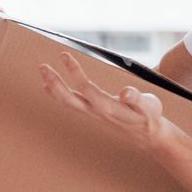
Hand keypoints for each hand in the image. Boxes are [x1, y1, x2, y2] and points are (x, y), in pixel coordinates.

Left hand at [40, 52, 173, 152]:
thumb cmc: (149, 116)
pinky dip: (59, 94)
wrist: (148, 136)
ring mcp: (92, 114)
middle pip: (69, 99)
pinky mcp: (92, 113)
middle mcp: (96, 112)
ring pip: (67, 102)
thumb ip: (137, 99)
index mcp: (109, 108)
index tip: (64, 56)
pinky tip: (50, 87)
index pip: (86, 88)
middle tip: (42, 66)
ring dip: (53, 87)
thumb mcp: (149, 106)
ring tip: (43, 72)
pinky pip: (71, 104)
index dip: (74, 73)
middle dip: (54, 83)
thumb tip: (126, 93)